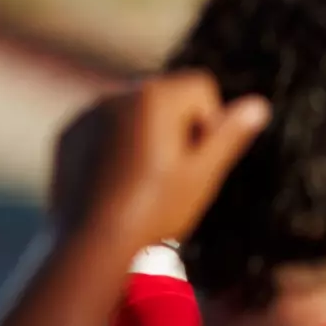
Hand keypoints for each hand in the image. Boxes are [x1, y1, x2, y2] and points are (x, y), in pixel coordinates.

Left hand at [49, 71, 268, 252]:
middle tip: (170, 173)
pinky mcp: (68, 133)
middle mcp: (115, 94)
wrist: (91, 239)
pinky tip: (114, 183)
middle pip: (166, 96)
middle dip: (176, 126)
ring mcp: (88, 113)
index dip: (208, 122)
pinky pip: (102, 128)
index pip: (200, 86)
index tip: (194, 158)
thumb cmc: (154, 209)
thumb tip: (257, 104)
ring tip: (142, 182)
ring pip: (133, 113)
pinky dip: (114, 146)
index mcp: (152, 95)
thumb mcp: (202, 174)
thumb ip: (228, 135)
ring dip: (145, 135)